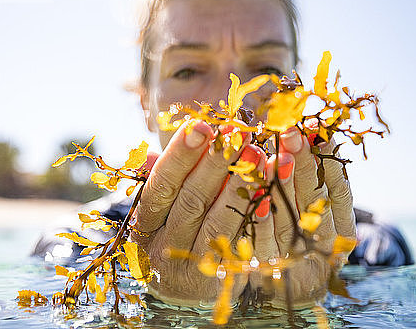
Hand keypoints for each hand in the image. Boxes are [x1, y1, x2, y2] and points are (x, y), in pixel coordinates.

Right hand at [132, 120, 265, 305]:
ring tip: (258, 155)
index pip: (160, 185)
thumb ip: (162, 179)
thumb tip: (149, 153)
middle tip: (237, 134)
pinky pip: (243, 244)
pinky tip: (269, 194)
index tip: (201, 125)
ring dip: (239, 186)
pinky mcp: (223, 277)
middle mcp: (164, 246)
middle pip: (191, 201)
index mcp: (146, 223)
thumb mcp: (162, 209)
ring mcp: (194, 264)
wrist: (184, 291)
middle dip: (215, 164)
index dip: (180, 155)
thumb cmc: (176, 231)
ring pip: (218, 222)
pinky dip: (256, 218)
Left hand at [251, 126, 355, 306]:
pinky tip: (257, 198)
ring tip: (274, 156)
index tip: (316, 127)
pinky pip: (264, 244)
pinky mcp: (268, 271)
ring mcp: (297, 259)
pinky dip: (261, 222)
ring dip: (282, 186)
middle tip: (291, 131)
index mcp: (341, 227)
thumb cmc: (302, 237)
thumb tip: (311, 131)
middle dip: (302, 162)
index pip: (338, 189)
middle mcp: (323, 244)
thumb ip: (317, 177)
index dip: (327, 158)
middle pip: (314, 199)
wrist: (288, 288)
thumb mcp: (316, 209)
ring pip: (290, 219)